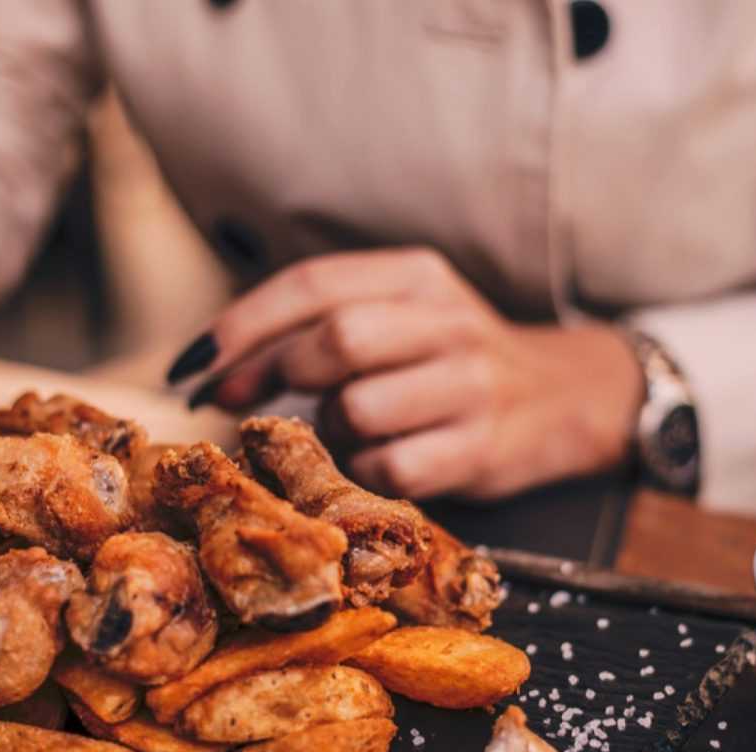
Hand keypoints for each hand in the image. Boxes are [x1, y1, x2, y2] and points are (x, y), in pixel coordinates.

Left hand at [170, 247, 643, 498]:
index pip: (312, 286)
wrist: (565, 397)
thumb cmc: (449, 358)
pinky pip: (388, 468)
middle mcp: (447, 322)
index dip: (240, 327)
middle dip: (277, 375)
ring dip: (327, 430)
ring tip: (343, 428)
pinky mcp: (480, 448)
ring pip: (356, 410)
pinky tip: (377, 461)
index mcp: (416, 276)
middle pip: (335, 341)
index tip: (190, 367)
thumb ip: (318, 325)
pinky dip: (363, 472)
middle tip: (246, 403)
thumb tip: (212, 373)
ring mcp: (469, 386)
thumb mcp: (399, 314)